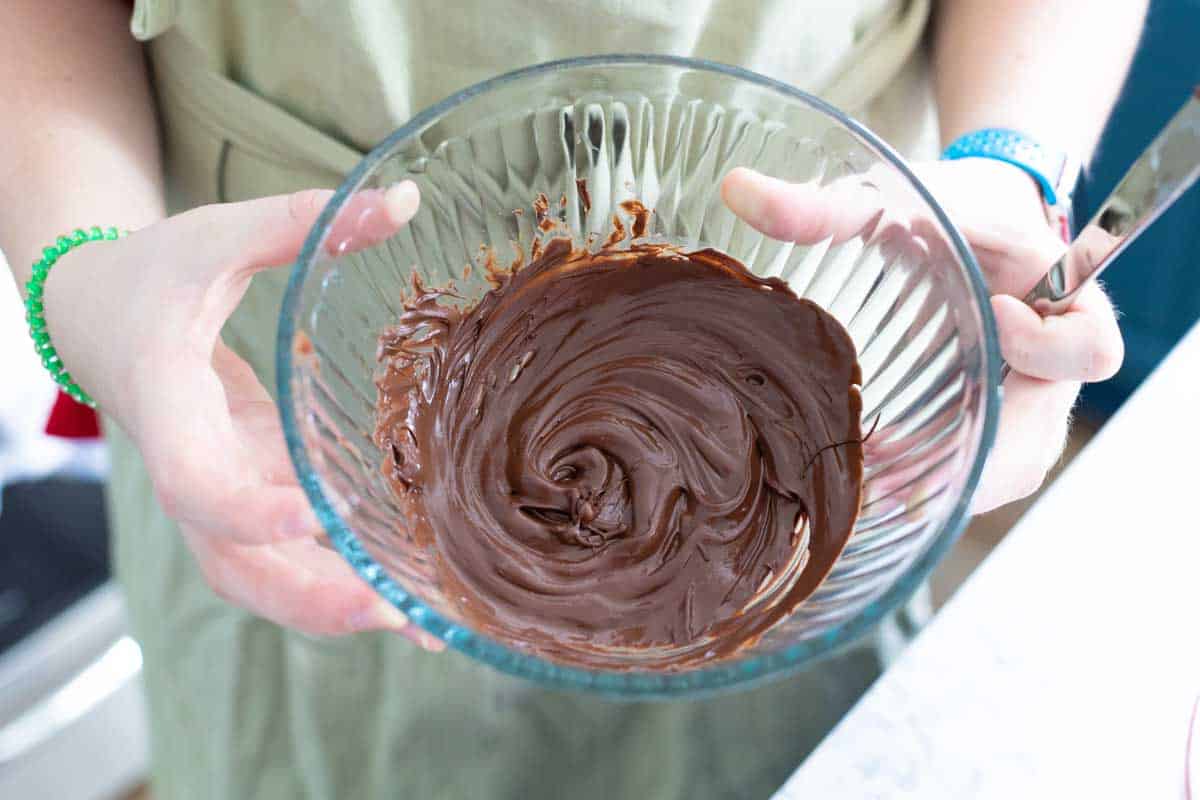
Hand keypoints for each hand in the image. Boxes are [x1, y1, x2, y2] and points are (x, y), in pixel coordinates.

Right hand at [44, 182, 443, 645]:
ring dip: (334, 607)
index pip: (194, 481)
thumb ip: (306, 220)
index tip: (314, 512)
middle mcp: (190, 469)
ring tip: (428, 626)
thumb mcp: (218, 237)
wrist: (98, 314)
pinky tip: (410, 592)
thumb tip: (409, 199)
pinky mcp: (247, 492)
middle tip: (394, 614)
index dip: (246, 508)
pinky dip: (340, 578)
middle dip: (308, 598)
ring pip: (263, 576)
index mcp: (168, 410)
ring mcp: (218, 491)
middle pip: (235, 563)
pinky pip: (288, 553)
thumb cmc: (151, 275)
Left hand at [721, 160, 1122, 513]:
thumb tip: (735, 188)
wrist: (968, 223)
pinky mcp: (988, 426)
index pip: (1091, 345)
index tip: (992, 314)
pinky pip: (974, 472)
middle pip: (1037, 443)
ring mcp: (1019, 403)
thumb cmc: (943, 208)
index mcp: (1056, 297)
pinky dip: (928, 482)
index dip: (1052, 347)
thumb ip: (821, 203)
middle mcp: (1047, 365)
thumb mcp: (892, 195)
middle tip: (881, 459)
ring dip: (939, 485)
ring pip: (1004, 472)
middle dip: (966, 462)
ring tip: (864, 485)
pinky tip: (867, 480)